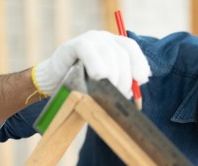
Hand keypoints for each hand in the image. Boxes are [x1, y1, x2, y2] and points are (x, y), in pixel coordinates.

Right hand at [33, 30, 150, 97]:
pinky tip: (98, 76)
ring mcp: (89, 39)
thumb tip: (140, 82)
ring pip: (109, 53)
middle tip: (122, 95)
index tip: (141, 81)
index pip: (132, 49)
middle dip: (126, 77)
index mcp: (115, 45)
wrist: (56, 83)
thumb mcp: (109, 84)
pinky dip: (96, 64)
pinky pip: (88, 51)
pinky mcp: (73, 45)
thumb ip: (124, 81)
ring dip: (113, 75)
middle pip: (122, 53)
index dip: (139, 64)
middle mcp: (104, 38)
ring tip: (109, 91)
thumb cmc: (86, 85)